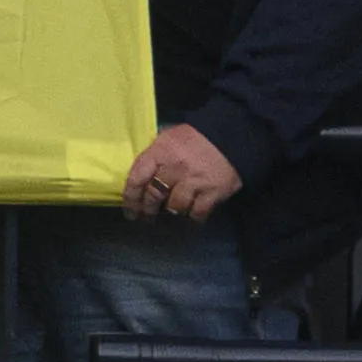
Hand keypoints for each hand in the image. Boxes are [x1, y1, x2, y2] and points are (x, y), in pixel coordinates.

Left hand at [121, 122, 244, 220]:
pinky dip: (190, 221)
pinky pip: (197, 213)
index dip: (130, 199)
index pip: (136, 179)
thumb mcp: (168, 138)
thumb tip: (138, 175)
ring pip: (174, 208)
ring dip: (168, 220)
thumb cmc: (194, 139)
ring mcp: (195, 181)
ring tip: (165, 224)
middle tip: (146, 219)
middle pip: (154, 196)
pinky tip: (187, 222)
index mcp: (160, 152)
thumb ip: (153, 155)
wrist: (232, 136)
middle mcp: (175, 167)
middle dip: (147, 212)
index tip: (129, 211)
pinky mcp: (213, 192)